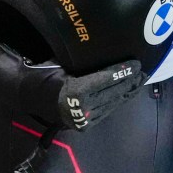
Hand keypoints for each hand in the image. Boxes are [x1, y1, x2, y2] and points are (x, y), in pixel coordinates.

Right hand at [17, 58, 144, 130]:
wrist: (28, 96)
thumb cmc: (45, 72)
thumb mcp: (63, 61)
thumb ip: (84, 62)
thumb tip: (104, 47)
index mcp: (75, 91)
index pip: (106, 80)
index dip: (122, 72)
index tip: (137, 64)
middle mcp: (82, 108)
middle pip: (113, 93)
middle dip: (130, 82)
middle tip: (144, 70)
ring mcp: (84, 119)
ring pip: (113, 104)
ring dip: (128, 92)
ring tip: (140, 81)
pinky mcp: (86, 125)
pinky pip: (107, 111)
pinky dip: (118, 101)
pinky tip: (127, 92)